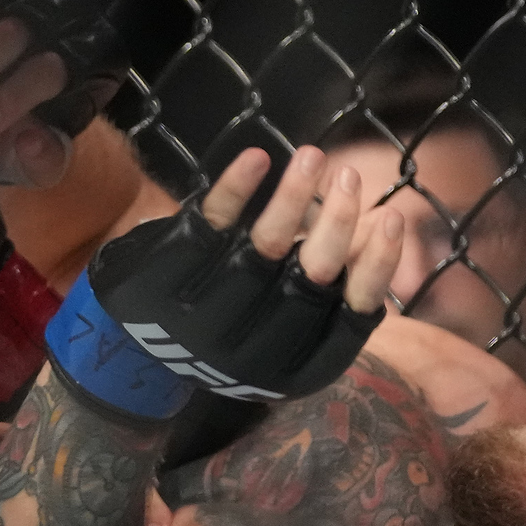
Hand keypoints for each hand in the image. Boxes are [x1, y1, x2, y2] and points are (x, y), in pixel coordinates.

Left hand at [48, 147, 398, 419]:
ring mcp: (207, 313)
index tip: (391, 220)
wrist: (133, 340)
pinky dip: (234, 190)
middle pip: (308, 281)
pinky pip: (209, 227)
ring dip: (292, 199)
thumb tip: (380, 235)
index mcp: (292, 368)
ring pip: (262, 251)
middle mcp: (252, 350)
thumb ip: (330, 288)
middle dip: (335, 224)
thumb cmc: (233, 319)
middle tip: (350, 176)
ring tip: (314, 157)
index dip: (374, 270)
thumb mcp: (285, 324)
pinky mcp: (168, 276)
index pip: (349, 319)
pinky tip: (257, 159)